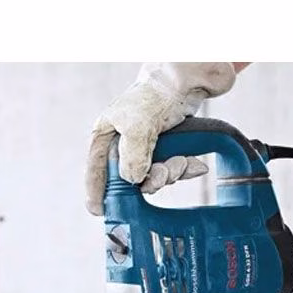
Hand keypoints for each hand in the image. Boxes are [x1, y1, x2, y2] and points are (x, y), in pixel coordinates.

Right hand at [85, 63, 236, 214]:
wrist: (187, 82)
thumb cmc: (155, 96)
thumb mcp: (138, 125)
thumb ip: (132, 155)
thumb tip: (133, 180)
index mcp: (106, 136)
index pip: (96, 169)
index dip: (97, 192)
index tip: (100, 211)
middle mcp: (122, 145)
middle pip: (129, 180)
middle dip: (150, 182)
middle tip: (163, 176)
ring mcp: (144, 149)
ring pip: (153, 178)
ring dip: (170, 174)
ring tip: (181, 162)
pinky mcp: (165, 151)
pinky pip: (171, 171)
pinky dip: (184, 170)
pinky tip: (196, 164)